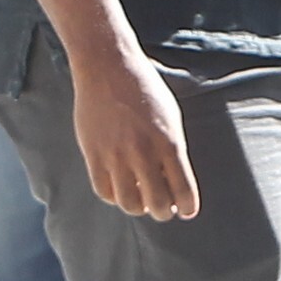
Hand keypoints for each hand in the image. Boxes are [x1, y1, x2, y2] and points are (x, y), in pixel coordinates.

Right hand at [70, 47, 200, 218]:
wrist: (108, 67)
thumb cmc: (145, 91)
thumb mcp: (171, 117)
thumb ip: (173, 150)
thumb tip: (174, 183)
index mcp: (170, 142)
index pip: (184, 191)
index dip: (188, 208)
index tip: (187, 211)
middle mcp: (143, 152)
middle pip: (158, 203)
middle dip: (165, 212)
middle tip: (165, 209)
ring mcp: (116, 154)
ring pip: (129, 203)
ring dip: (140, 208)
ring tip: (143, 201)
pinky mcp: (93, 153)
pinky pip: (104, 191)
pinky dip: (115, 197)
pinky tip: (121, 189)